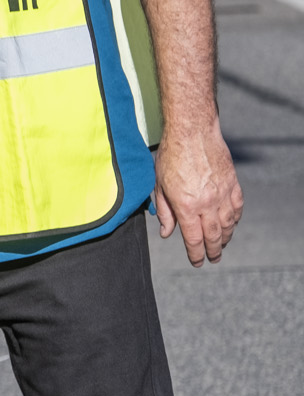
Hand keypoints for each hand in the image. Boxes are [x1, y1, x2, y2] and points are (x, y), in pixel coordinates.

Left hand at [154, 118, 241, 265]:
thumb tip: (166, 233)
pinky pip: (237, 207)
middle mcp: (207, 203)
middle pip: (213, 235)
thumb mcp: (159, 186)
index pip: (193, 238)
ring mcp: (222, 193)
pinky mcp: (232, 183)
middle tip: (213, 259)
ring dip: (226, 237)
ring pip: (229, 224)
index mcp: (186, 205)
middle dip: (213, 250)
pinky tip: (232, 224)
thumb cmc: (171, 156)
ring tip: (222, 245)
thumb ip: (164, 212)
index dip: (195, 254)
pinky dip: (236, 219)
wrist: (192, 133)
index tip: (197, 262)